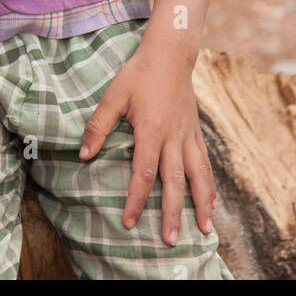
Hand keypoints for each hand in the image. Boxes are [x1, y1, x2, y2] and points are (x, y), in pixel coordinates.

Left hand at [77, 39, 215, 246]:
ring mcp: (188, 135)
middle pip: (175, 181)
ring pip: (198, 174)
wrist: (170, 54)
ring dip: (201, 203)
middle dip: (173, 212)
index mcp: (153, 129)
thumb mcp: (114, 95)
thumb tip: (84, 155)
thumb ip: (99, 125)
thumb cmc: (139, 74)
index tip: (130, 221)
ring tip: (205, 229)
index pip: (144, 171)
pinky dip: (209, 184)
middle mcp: (174, 137)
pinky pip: (205, 162)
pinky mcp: (195, 132)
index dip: (137, 198)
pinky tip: (212, 202)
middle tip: (170, 241)